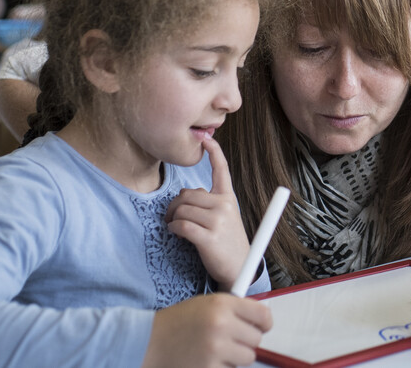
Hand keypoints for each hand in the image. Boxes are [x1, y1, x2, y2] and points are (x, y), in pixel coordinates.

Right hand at [142, 293, 271, 367]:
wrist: (148, 341)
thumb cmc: (178, 322)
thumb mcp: (205, 304)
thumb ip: (232, 309)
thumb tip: (262, 319)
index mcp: (222, 304)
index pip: (263, 315)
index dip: (264, 322)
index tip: (262, 326)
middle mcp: (221, 324)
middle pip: (256, 339)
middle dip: (245, 341)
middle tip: (229, 340)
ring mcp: (216, 349)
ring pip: (247, 357)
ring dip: (235, 357)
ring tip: (215, 350)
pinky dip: (222, 367)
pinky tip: (206, 359)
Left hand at [165, 139, 250, 287]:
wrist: (239, 269)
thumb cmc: (227, 242)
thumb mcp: (226, 217)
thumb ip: (209, 202)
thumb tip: (185, 193)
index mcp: (228, 198)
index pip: (221, 170)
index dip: (214, 153)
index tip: (207, 140)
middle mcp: (224, 206)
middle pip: (187, 194)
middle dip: (174, 205)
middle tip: (171, 216)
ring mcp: (217, 222)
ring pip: (182, 209)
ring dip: (173, 219)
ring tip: (175, 227)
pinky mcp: (208, 238)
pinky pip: (181, 225)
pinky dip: (174, 229)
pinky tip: (176, 233)